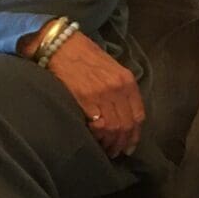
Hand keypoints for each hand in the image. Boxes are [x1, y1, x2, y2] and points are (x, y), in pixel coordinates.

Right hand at [47, 32, 145, 159]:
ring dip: (111, 143)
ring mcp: (102, 94)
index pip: (138, 114)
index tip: (130, 145)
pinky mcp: (85, 99)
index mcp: (127, 80)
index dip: (135, 134)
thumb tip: (122, 113)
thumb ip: (119, 89)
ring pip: (115, 127)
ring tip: (106, 150)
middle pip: (127, 124)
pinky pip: (98, 125)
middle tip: (116, 152)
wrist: (61, 44)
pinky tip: (95, 141)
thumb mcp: (111, 69)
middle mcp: (118, 88)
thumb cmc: (84, 55)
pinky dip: (98, 137)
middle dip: (123, 143)